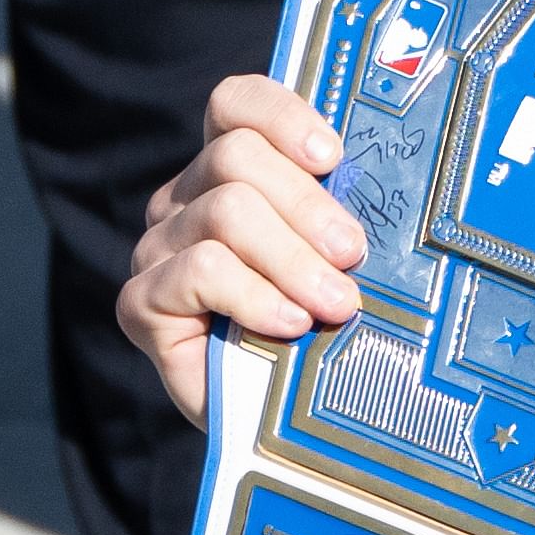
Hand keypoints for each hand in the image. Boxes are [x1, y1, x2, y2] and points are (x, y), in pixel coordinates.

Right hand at [125, 72, 364, 416]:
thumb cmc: (314, 338)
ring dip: (292, 258)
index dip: (281, 115)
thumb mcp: (337, 266)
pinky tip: (288, 324)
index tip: (332, 156)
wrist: (275, 429)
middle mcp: (183, 203)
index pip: (234, 105)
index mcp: (228, 175)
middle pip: (235, 158)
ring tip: (336, 303)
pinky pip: (199, 272)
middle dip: (306, 205)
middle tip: (353, 255)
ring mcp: (157, 251)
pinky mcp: (141, 305)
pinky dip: (253, 296)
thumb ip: (342, 219)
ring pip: (224, 212)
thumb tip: (393, 188)